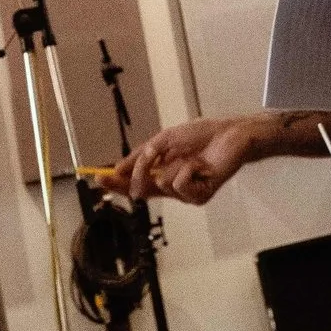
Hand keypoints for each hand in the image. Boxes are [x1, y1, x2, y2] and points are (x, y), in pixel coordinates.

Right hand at [102, 117, 256, 204]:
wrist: (230, 134)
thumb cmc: (201, 135)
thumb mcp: (165, 140)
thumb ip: (143, 155)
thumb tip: (118, 167)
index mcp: (164, 173)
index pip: (137, 182)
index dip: (118, 182)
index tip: (100, 178)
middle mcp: (173, 187)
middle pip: (142, 191)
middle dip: (126, 184)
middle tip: (108, 178)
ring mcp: (187, 194)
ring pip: (162, 183)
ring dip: (172, 165)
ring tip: (191, 157)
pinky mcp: (200, 196)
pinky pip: (180, 184)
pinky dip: (187, 170)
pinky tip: (200, 165)